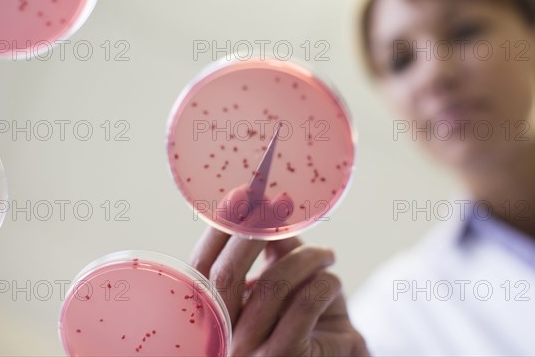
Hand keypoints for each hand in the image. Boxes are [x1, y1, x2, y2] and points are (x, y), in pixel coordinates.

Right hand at [189, 189, 368, 355]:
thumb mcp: (283, 278)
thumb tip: (269, 207)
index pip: (201, 267)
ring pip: (274, 285)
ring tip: (326, 255)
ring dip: (307, 258)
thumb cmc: (305, 318)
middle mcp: (222, 336)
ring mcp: (249, 352)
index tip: (242, 194)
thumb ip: (272, 249)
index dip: (220, 228)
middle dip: (255, 232)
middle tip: (282, 205)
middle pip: (225, 274)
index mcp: (214, 313)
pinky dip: (325, 282)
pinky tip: (333, 280)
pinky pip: (305, 304)